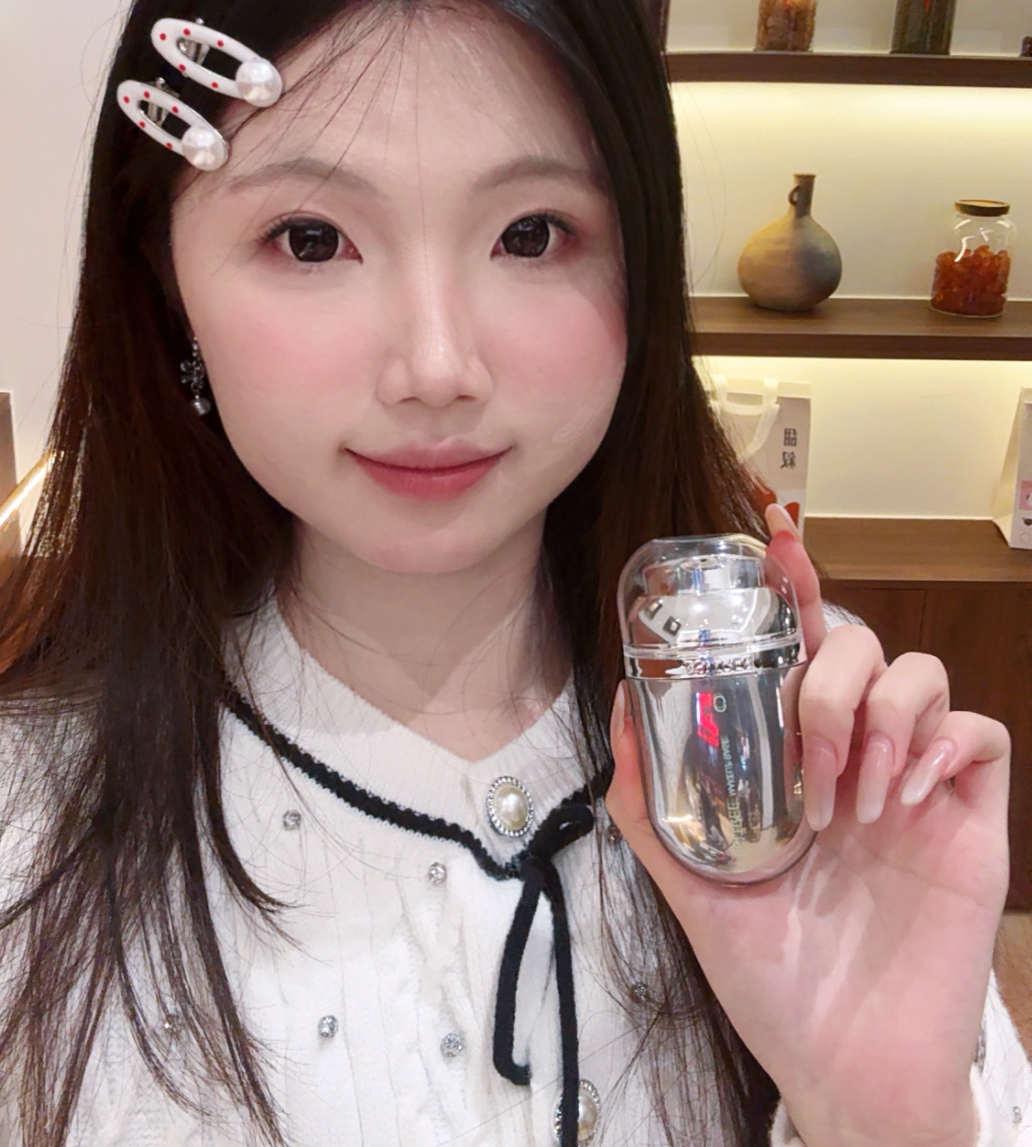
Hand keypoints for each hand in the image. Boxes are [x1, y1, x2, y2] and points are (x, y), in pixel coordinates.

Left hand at [605, 505, 1010, 1146]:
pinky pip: (975, 730)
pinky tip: (898, 797)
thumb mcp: (692, 883)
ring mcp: (914, 778)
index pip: (793, 647)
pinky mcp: (969, 812)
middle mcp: (853, 751)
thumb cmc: (770, 976)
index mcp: (790, 757)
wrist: (846, 1063)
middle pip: (859, 642)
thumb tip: (620, 702)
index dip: (788, 584)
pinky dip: (936, 742)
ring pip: (919, 670)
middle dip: (827, 679)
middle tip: (808, 762)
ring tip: (850, 801)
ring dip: (877, 715)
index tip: (771, 531)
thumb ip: (649, 799)